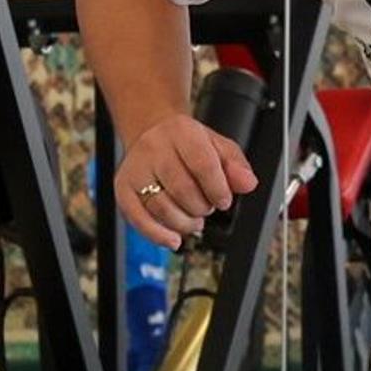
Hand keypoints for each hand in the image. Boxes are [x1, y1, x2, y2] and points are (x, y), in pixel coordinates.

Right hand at [114, 109, 257, 250]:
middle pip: (182, 190)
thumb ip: (236, 165)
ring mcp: (135, 169)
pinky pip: (138, 219)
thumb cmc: (187, 144)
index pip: (203, 165)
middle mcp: (154, 148)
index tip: (224, 201)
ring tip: (193, 220)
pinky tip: (173, 239)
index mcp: (182, 132)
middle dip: (201, 208)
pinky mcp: (123, 188)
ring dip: (184, 223)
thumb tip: (248, 183)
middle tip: (206, 207)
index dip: (218, 190)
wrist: (151, 132)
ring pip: (161, 208)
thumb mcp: (218, 146)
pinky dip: (158, 235)